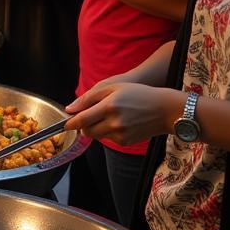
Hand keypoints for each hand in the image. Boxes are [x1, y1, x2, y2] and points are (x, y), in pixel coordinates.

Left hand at [64, 82, 184, 146]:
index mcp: (109, 106)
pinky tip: (120, 123)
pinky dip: (109, 132)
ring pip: (97, 136)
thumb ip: (89, 98)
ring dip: (96, 128)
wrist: (165, 109)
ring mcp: (120, 134)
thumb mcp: (113, 88)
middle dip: (83, 126)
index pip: (81, 120)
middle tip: (88, 117)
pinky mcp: (125, 142)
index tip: (64, 124)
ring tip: (108, 116)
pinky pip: (109, 139)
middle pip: (87, 131)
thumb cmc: (138, 93)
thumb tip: (69, 109)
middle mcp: (114, 122)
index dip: (70, 123)